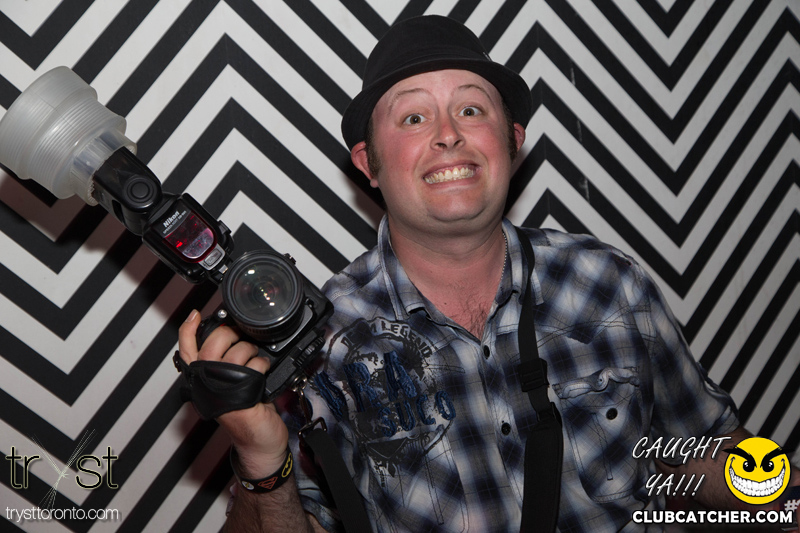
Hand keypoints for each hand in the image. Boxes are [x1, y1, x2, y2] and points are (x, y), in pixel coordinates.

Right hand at [178, 310, 289, 477]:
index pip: (187, 351)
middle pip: (210, 346)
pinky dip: (263, 364)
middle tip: (241, 339)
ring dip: (251, 351)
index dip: (188, 330)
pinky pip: (253, 367)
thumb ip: (225, 365)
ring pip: (234, 354)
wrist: (260, 444)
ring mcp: (223, 393)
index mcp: (202, 381)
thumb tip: (232, 336)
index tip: (195, 314)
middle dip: (230, 335)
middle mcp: (207, 386)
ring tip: (256, 359)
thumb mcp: (233, 385)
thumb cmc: (247, 414)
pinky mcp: (239, 400)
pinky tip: (265, 371)